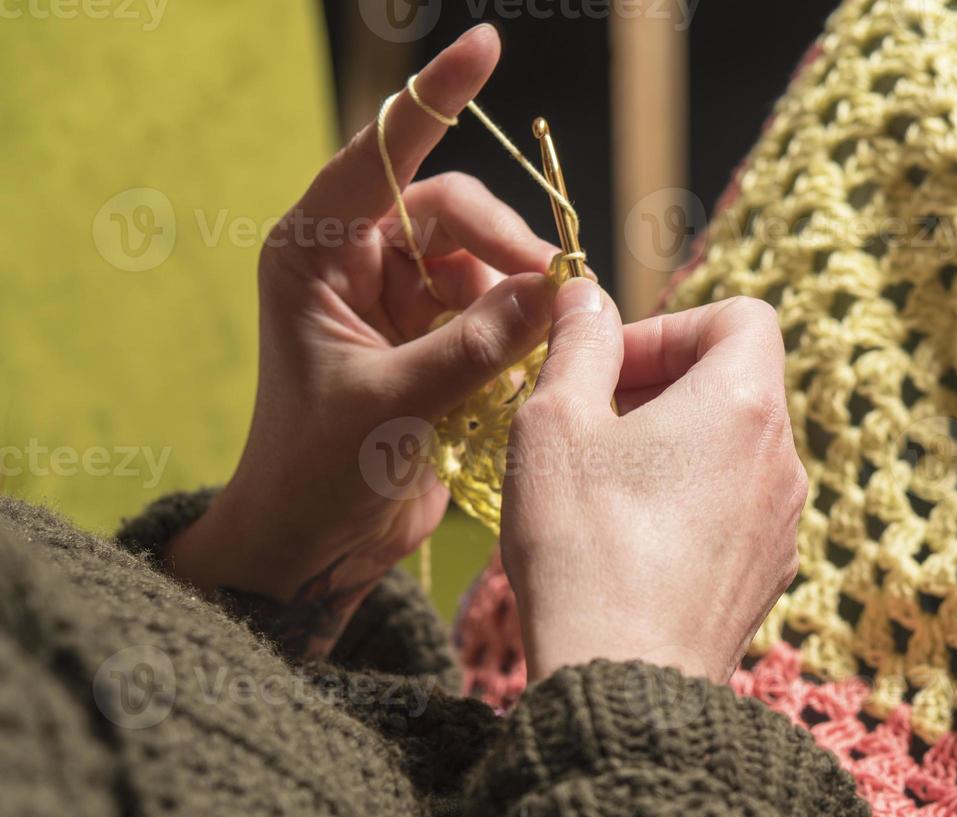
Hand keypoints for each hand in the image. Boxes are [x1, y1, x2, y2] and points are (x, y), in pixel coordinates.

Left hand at [168, 26, 560, 657]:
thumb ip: (473, 346)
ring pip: (481, 258)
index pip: (384, 153)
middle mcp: (355, 261)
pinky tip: (538, 358)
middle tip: (555, 294)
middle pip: (453, 209)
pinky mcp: (432, 337)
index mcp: (315, 251)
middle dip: (506, 244)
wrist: (314, 541)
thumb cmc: (320, 472)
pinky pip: (493, 305)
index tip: (487, 46)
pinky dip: (520, 325)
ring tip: (549, 340)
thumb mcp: (394, 406)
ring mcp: (398, 299)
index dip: (435, 97)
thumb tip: (552, 291)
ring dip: (518, 291)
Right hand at [501, 279, 805, 683]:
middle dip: (662, 385)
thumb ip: (578, 345)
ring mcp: (782, 524)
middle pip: (737, 384)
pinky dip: (689, 501)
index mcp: (745, 404)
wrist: (625, 683)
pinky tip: (629, 539)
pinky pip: (734, 509)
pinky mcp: (767, 576)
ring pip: (733, 450)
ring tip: (602, 483)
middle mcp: (783, 460)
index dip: (673, 325)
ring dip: (673, 446)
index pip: (742, 317)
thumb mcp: (556, 424)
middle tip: (591, 420)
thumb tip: (585, 296)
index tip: (613, 365)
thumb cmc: (585, 545)